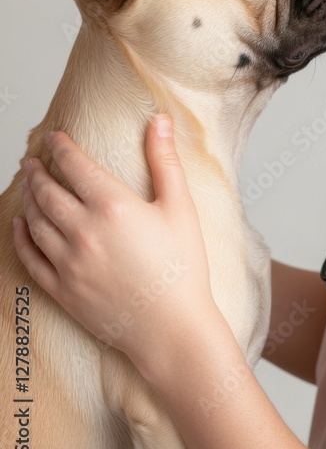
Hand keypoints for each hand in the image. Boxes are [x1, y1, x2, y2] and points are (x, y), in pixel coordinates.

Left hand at [12, 114, 216, 374]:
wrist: (171, 328)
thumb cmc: (182, 268)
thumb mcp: (180, 207)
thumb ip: (165, 160)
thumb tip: (160, 120)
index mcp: (113, 205)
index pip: (75, 165)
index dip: (61, 146)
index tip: (54, 136)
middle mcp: (83, 230)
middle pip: (47, 190)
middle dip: (38, 170)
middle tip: (34, 160)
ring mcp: (68, 262)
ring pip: (34, 220)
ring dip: (28, 197)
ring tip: (28, 185)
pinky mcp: (61, 289)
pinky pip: (30, 256)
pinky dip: (21, 236)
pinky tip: (20, 225)